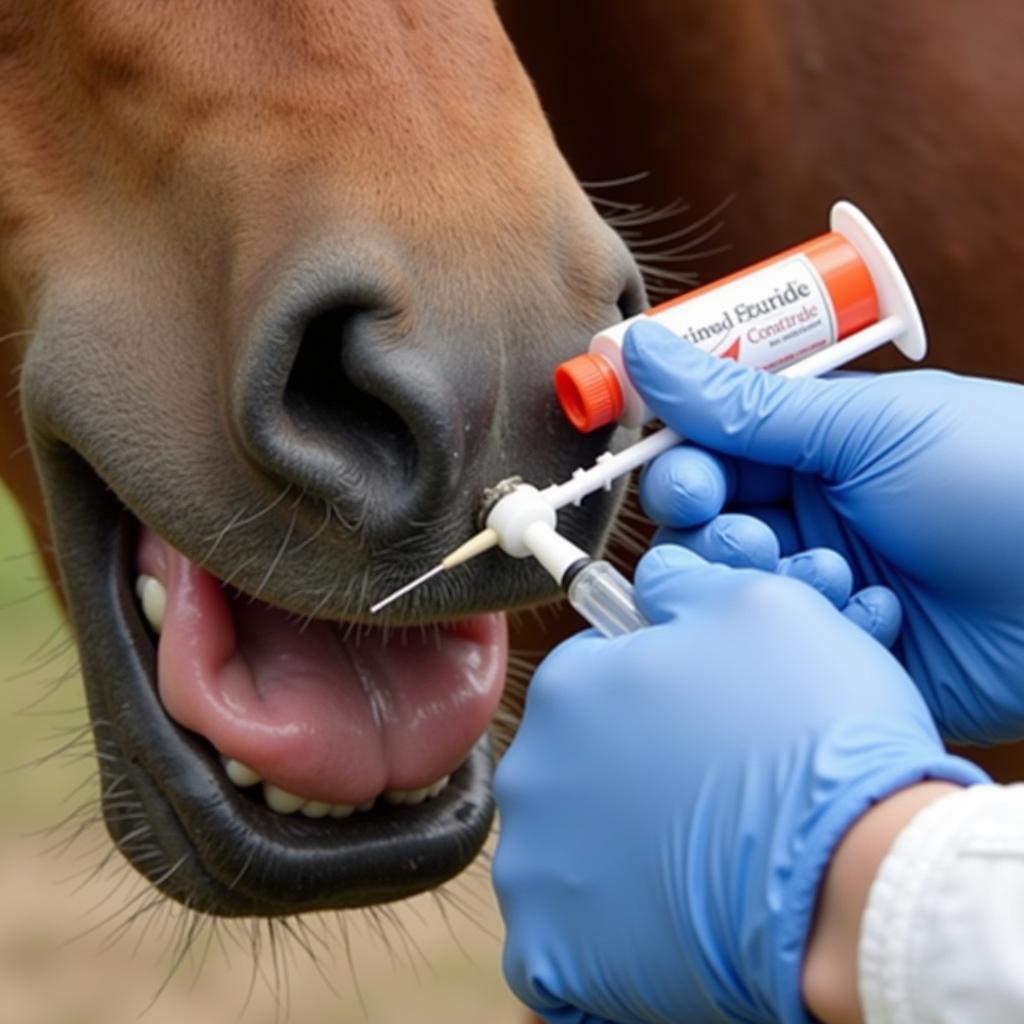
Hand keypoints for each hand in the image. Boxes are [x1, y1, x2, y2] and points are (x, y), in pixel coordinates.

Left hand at [494, 547, 986, 1023]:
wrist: (855, 875)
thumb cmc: (811, 732)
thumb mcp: (760, 605)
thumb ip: (684, 586)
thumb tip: (652, 581)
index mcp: (567, 686)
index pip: (590, 676)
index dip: (648, 692)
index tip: (691, 717)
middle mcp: (530, 772)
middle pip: (572, 760)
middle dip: (625, 767)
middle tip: (702, 787)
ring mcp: (535, 867)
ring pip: (565, 845)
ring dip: (613, 849)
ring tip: (693, 856)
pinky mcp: (551, 951)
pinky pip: (559, 934)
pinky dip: (602, 931)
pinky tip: (661, 919)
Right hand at [625, 320, 1023, 744]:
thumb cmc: (1002, 477)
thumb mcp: (868, 428)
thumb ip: (744, 403)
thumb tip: (640, 347)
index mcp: (813, 448)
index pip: (708, 451)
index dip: (679, 461)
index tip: (677, 475)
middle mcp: (810, 514)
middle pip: (706, 524)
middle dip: (713, 525)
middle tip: (745, 526)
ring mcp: (825, 586)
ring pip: (733, 588)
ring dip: (765, 578)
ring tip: (826, 573)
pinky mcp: (846, 652)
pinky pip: (783, 647)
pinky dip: (818, 628)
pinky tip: (878, 616)